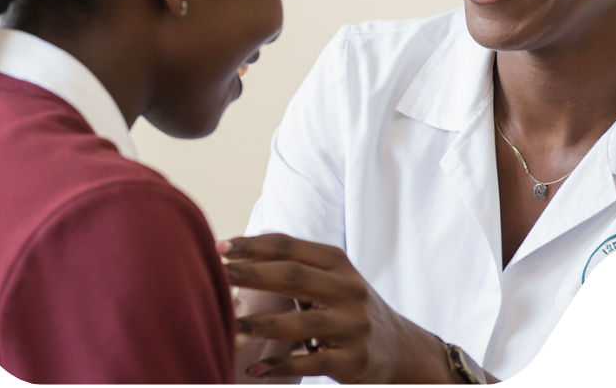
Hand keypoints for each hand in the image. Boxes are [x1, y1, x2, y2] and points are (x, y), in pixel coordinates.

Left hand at [217, 234, 461, 384]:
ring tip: (229, 325)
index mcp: (338, 263)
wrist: (399, 347)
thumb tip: (239, 255)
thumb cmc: (348, 308)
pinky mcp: (353, 360)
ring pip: (301, 323)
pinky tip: (255, 370)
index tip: (220, 247)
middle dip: (250, 274)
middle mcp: (348, 289)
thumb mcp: (332, 279)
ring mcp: (352, 325)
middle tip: (216, 275)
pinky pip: (311, 363)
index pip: (290, 247)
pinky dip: (280, 367)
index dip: (254, 245)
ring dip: (261, 324)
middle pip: (293, 276)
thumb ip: (297, 266)